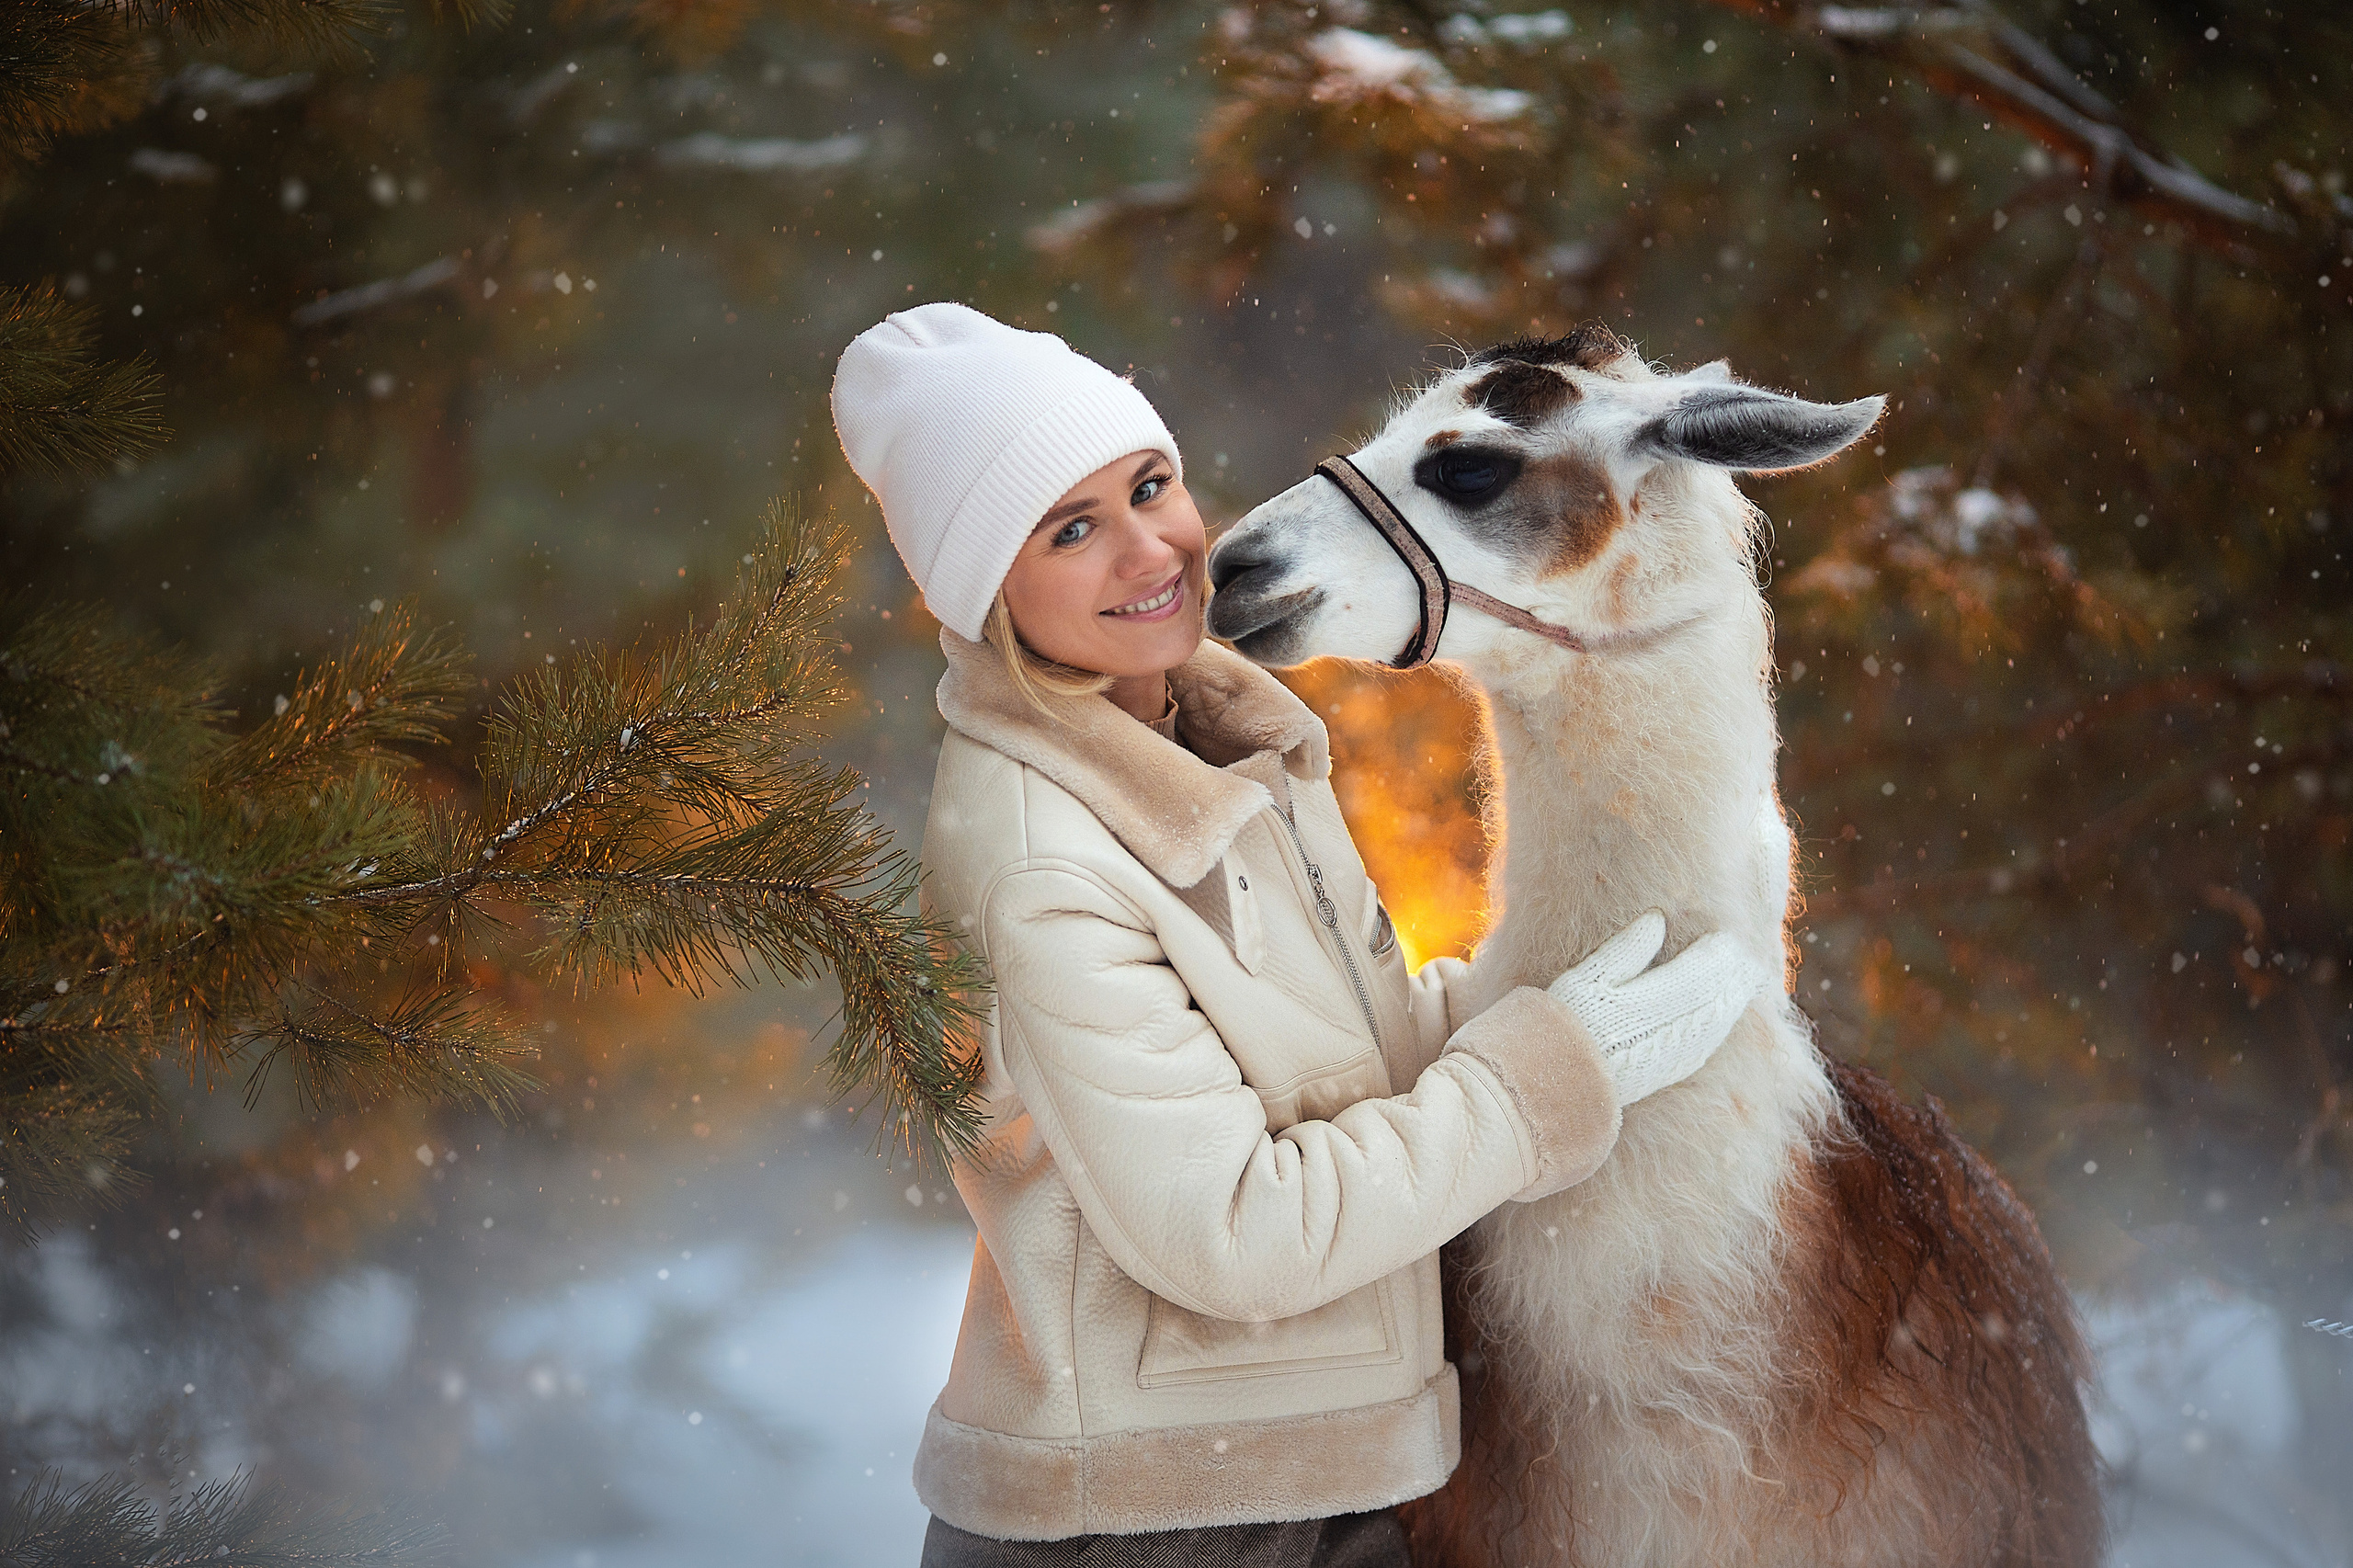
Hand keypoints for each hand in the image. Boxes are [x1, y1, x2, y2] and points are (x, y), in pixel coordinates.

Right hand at [1546, 912, 1769, 1107]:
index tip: (1726, 937)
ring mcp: (1674, 1056)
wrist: (1557, 1080)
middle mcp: (1671, 1032)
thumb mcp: (1587, 978)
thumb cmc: (1564, 1022)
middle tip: (1749, 959)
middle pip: (1714, 999)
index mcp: (1652, 1002)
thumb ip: (1626, 949)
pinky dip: (1721, 1026)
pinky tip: (1722, 1018)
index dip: (1716, 955)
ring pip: (1716, 1024)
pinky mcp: (1668, 1073)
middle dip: (1734, 977)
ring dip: (1734, 1002)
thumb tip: (1657, 919)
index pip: (1699, 973)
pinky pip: (1707, 1045)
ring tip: (1747, 983)